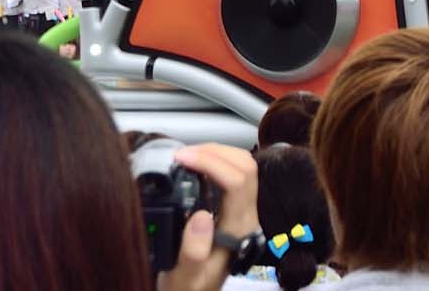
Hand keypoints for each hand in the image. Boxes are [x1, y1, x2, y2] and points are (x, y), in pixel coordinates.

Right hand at [158, 144, 258, 290]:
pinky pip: (236, 174)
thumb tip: (200, 216)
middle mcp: (247, 216)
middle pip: (246, 166)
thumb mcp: (183, 277)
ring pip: (244, 166)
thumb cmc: (188, 288)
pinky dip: (217, 162)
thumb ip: (192, 252)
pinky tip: (197, 166)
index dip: (211, 162)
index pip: (237, 181)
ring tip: (188, 156)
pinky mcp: (237, 208)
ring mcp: (244, 210)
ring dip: (217, 153)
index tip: (182, 159)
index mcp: (237, 229)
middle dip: (215, 151)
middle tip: (183, 154)